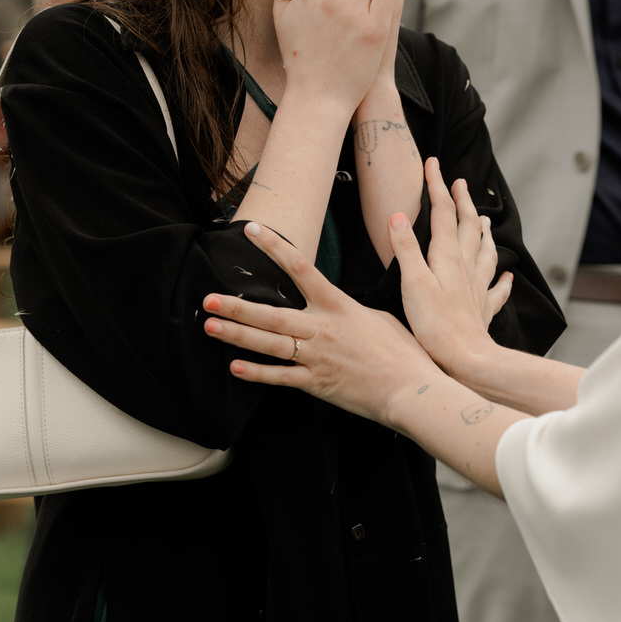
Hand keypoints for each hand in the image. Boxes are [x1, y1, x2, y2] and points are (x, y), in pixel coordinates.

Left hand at [202, 221, 436, 423]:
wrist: (412, 389)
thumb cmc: (402, 352)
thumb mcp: (379, 317)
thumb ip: (351, 309)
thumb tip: (339, 305)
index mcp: (337, 306)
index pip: (301, 268)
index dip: (274, 248)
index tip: (252, 232)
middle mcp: (322, 329)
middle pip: (272, 314)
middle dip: (237, 307)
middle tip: (208, 299)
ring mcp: (317, 357)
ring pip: (269, 344)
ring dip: (237, 336)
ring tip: (210, 327)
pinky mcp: (317, 384)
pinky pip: (281, 378)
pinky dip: (256, 374)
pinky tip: (234, 367)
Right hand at [387, 157, 512, 377]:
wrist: (466, 358)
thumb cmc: (435, 324)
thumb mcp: (413, 284)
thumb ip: (406, 249)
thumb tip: (398, 216)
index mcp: (447, 257)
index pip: (442, 213)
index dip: (437, 186)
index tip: (433, 164)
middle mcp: (466, 266)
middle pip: (466, 225)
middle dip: (462, 200)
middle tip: (459, 181)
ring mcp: (477, 286)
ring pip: (484, 250)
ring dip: (482, 230)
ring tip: (483, 218)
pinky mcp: (482, 307)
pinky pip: (496, 287)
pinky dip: (502, 278)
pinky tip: (507, 275)